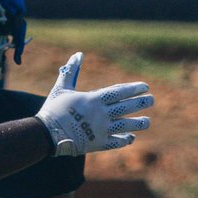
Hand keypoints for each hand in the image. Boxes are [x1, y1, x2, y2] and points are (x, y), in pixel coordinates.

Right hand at [36, 52, 153, 156]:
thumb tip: (78, 54)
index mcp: (93, 99)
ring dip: (138, 123)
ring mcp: (101, 129)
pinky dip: (124, 140)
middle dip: (141, 103)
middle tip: (152, 100)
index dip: (133, 89)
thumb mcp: (62, 88)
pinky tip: (130, 138)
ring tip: (147, 121)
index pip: (119, 92)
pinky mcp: (98, 143)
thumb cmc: (53, 109)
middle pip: (126, 107)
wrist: (46, 133)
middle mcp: (101, 114)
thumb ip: (71, 71)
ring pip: (125, 125)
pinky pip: (116, 141)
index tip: (145, 87)